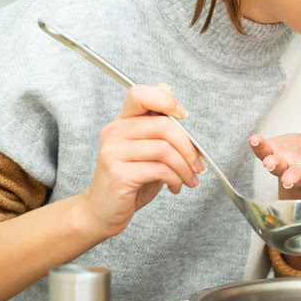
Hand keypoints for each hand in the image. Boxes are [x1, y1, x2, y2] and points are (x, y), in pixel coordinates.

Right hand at [75, 84, 204, 238]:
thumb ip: (156, 122)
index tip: (184, 116)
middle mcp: (114, 132)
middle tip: (198, 164)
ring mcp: (113, 152)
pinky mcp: (118, 173)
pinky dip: (176, 179)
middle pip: (163, 126)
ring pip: (165, 150)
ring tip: (189, 179)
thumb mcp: (146, 148)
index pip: (140, 94)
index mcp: (122, 121)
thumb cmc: (129, 180)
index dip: (166, 101)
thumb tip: (167, 89)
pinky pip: (159, 170)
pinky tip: (175, 186)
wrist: (103, 211)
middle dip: (189, 147)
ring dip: (185, 168)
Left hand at [249, 118, 300, 191]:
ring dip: (272, 164)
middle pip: (296, 174)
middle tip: (288, 181)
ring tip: (268, 162)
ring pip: (277, 167)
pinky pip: (263, 151)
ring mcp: (284, 162)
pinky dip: (258, 146)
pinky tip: (254, 140)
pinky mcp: (271, 151)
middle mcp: (300, 168)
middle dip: (292, 177)